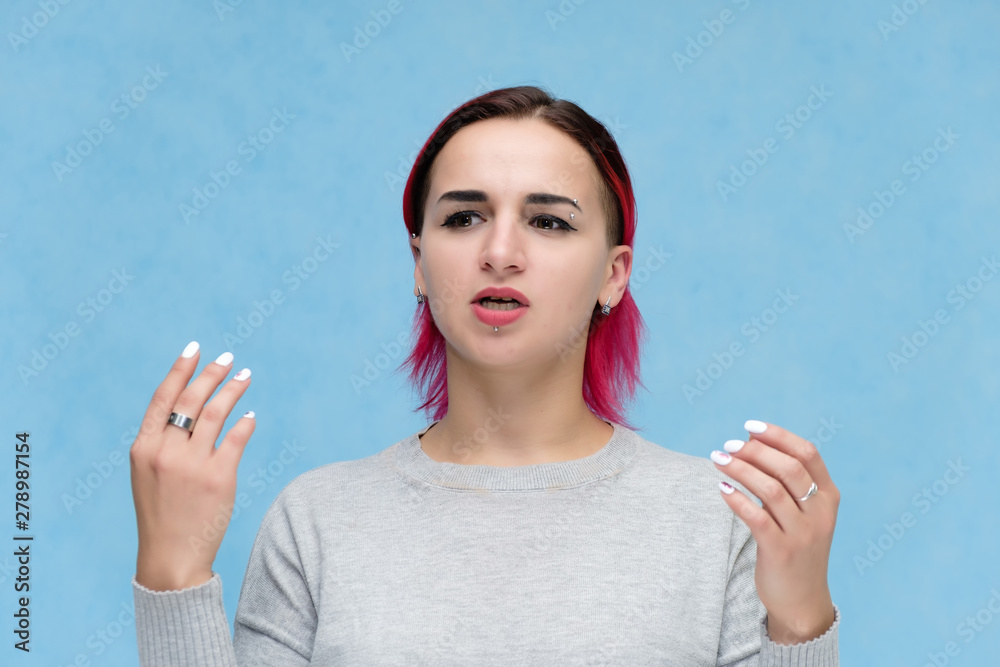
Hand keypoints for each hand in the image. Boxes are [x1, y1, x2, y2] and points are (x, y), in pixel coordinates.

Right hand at [130, 342, 254, 590]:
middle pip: (192, 399)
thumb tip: (191, 407)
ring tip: (245, 375)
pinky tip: (251, 415)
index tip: (195, 348)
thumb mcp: (148, 473)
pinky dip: (245, 422)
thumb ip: (162, 442)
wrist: (171, 556)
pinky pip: (237, 438)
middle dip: (212, 374)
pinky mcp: (219, 477)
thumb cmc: (161, 513)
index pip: (163, 398)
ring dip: (232, 389)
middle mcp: (166, 452)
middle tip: (228, 358)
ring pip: (216, 412)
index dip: (180, 370)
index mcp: (143, 448)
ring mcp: (192, 464)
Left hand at [711, 420, 839, 644]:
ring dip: (741, 470)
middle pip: (789, 468)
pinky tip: (722, 488)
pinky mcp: (781, 551)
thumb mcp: (802, 512)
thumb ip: (784, 480)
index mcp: (828, 497)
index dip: (778, 435)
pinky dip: (737, 499)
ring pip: (771, 490)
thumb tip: (749, 441)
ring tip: (717, 459)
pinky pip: (757, 518)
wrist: (802, 600)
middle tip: (727, 446)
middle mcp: (820, 512)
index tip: (749, 426)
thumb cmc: (796, 546)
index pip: (807, 454)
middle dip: (755, 451)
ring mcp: (803, 533)